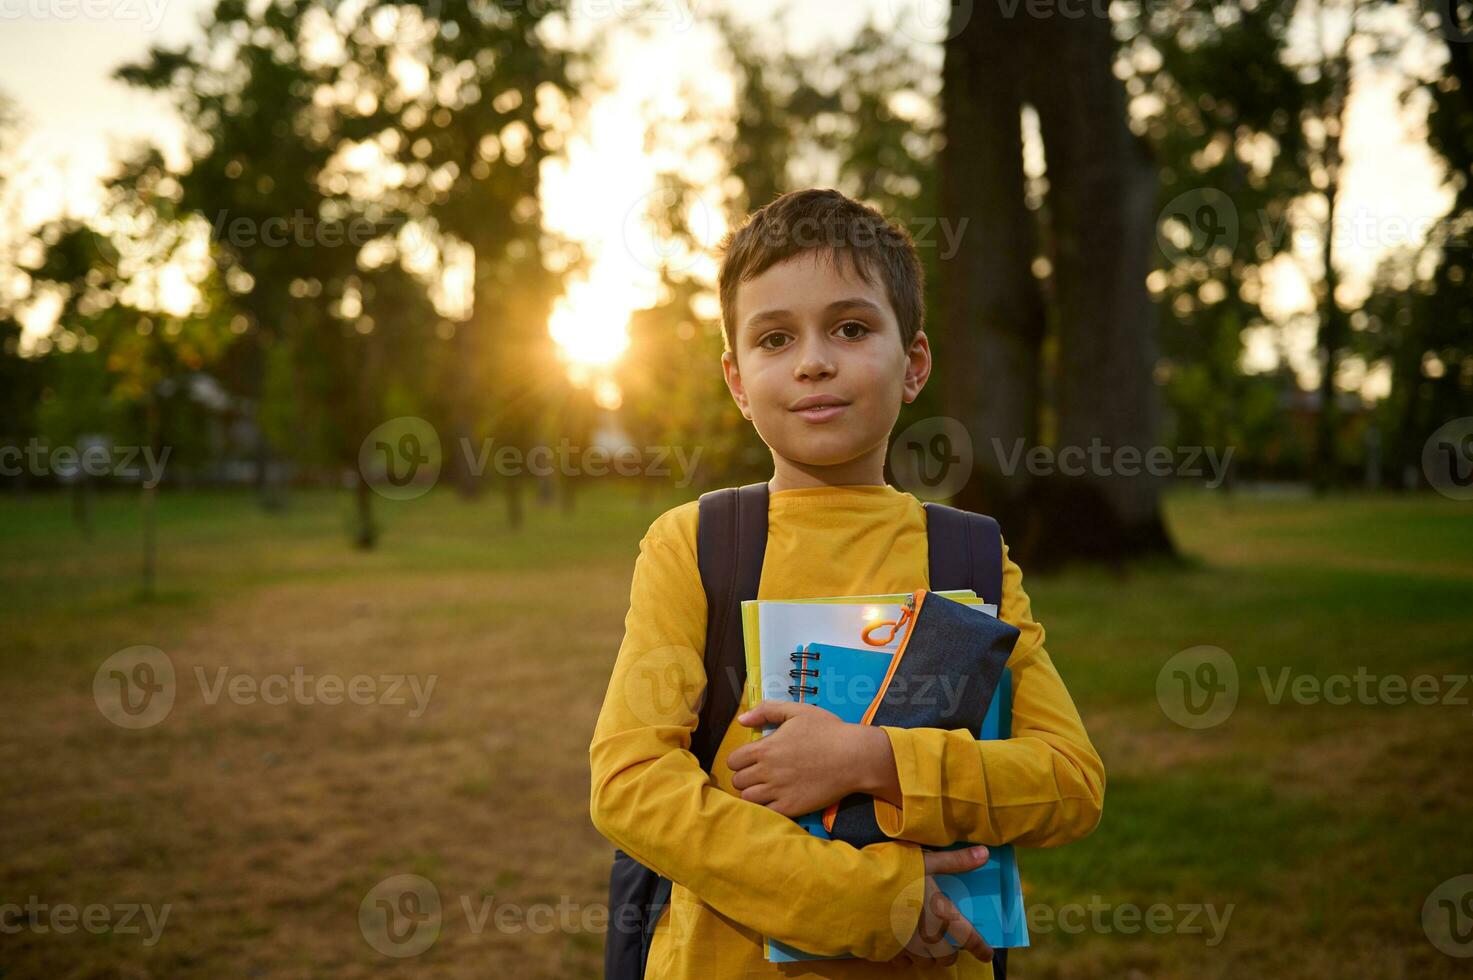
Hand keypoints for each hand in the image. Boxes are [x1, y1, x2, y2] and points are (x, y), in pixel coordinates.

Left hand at [728, 699, 864, 816]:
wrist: (854, 757)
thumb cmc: (827, 730)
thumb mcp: (797, 711)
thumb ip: (767, 711)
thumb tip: (741, 720)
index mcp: (765, 748)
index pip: (733, 761)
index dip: (740, 760)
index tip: (751, 759)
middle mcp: (767, 771)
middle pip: (737, 781)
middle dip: (745, 776)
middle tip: (760, 774)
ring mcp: (778, 792)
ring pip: (748, 798)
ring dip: (753, 793)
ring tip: (766, 788)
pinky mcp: (791, 808)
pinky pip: (766, 813)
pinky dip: (766, 807)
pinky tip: (777, 800)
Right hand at [891, 847, 994, 966]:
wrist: (853, 889)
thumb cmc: (892, 872)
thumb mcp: (925, 861)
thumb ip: (955, 861)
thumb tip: (985, 854)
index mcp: (940, 915)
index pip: (968, 938)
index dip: (981, 949)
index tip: (986, 955)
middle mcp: (926, 936)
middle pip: (946, 957)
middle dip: (950, 955)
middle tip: (948, 948)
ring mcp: (905, 947)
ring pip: (925, 963)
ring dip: (929, 957)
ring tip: (925, 946)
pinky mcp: (886, 951)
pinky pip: (902, 962)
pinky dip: (907, 957)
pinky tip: (901, 945)